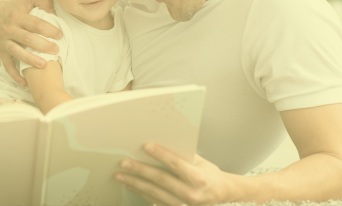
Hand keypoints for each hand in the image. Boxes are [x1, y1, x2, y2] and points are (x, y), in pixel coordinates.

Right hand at [0, 0, 62, 85]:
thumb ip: (43, 1)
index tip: (60, 36)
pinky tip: (25, 82)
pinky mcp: (0, 52)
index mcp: (17, 15)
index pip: (35, 23)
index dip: (49, 30)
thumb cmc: (17, 7)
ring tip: (44, 65)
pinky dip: (14, 75)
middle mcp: (8, 28)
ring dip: (30, 60)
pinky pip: (7, 65)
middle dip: (43, 46)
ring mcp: (3, 41)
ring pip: (17, 52)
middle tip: (56, 51)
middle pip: (27, 39)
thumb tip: (54, 12)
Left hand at [114, 143, 238, 205]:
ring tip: (120, 175)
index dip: (160, 154)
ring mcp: (182, 205)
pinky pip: (154, 201)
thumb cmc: (208, 174)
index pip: (176, 164)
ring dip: (135, 183)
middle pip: (160, 180)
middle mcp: (191, 194)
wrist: (220, 195)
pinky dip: (141, 193)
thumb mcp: (200, 161)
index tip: (145, 146)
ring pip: (154, 193)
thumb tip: (160, 142)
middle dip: (140, 170)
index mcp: (198, 178)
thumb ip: (182, 154)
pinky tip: (130, 185)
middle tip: (124, 163)